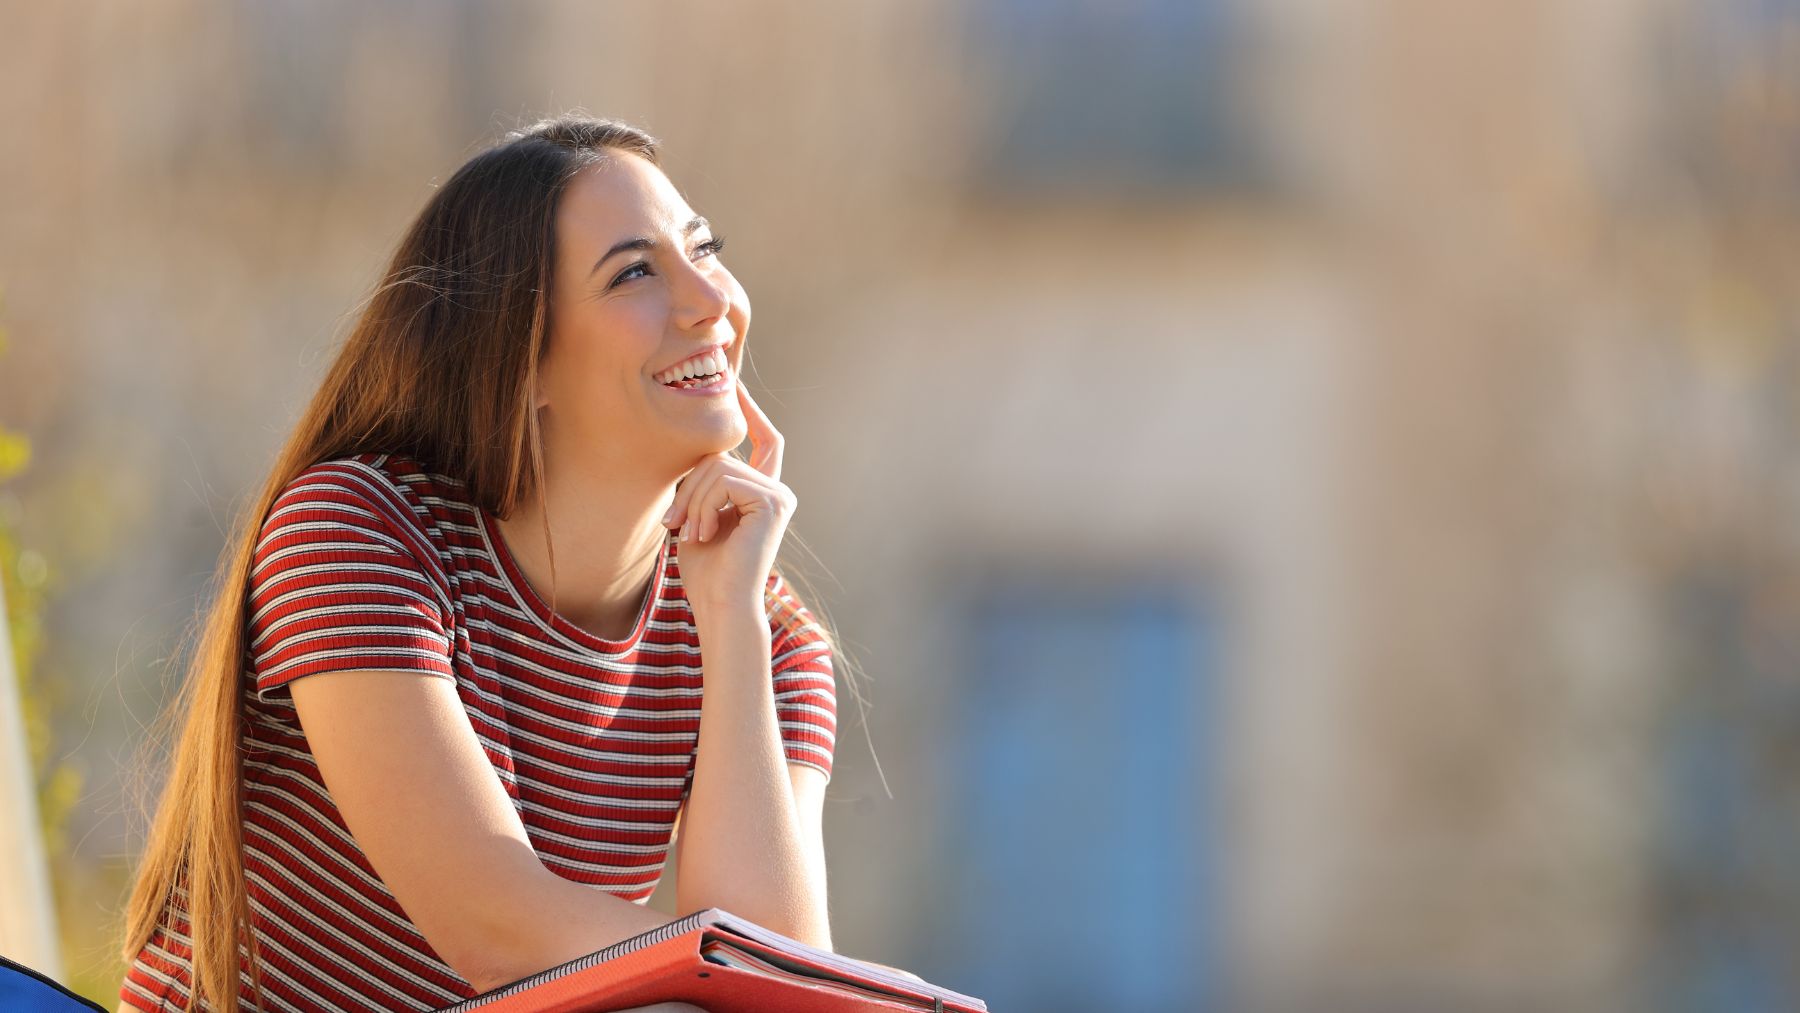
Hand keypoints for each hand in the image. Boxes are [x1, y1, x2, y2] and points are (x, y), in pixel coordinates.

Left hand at [662, 380, 795, 617]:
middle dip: (688, 486)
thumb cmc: (706, 572)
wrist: (721, 605)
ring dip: (692, 500)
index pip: (764, 442)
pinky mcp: (773, 502)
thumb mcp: (697, 516)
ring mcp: (779, 496)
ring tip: (689, 533)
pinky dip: (703, 505)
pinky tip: (703, 533)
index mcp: (763, 494)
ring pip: (719, 467)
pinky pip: (725, 480)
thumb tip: (698, 454)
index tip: (737, 385)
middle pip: (721, 456)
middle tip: (673, 523)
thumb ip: (703, 485)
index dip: (752, 412)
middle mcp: (777, 492)